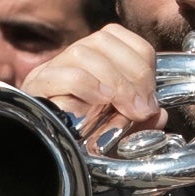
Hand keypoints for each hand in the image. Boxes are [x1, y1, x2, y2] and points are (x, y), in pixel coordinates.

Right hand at [19, 24, 160, 148]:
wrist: (41, 158)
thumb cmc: (79, 142)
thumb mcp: (117, 130)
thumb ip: (139, 121)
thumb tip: (159, 114)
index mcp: (90, 60)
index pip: (118, 37)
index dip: (142, 63)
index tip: (150, 99)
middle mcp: (68, 60)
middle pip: (103, 40)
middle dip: (134, 73)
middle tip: (142, 108)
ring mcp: (49, 72)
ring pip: (82, 52)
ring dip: (114, 81)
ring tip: (124, 108)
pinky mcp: (35, 89)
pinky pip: (63, 75)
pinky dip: (88, 86)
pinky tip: (99, 102)